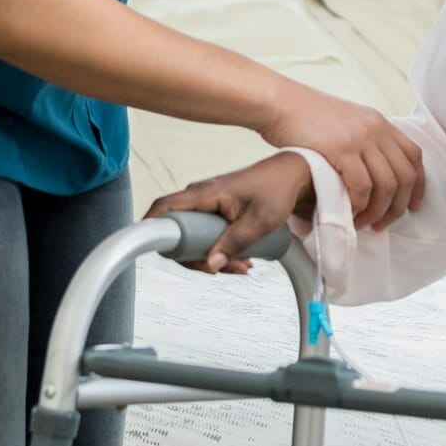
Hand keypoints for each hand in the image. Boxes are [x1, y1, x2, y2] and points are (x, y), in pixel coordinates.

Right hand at [146, 154, 315, 273]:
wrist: (294, 176)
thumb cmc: (278, 188)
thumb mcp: (260, 221)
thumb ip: (235, 243)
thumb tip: (212, 263)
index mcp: (205, 193)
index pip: (164, 208)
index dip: (152, 229)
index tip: (159, 253)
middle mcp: (200, 197)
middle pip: (178, 234)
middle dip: (196, 257)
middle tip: (220, 269)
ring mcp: (207, 205)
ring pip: (194, 239)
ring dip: (212, 257)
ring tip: (241, 266)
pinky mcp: (215, 213)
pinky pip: (206, 236)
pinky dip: (219, 251)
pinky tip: (240, 261)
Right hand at [258, 92, 423, 231]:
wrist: (280, 102)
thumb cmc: (305, 116)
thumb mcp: (346, 122)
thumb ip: (363, 142)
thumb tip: (370, 173)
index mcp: (380, 122)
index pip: (414, 156)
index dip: (418, 186)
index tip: (413, 206)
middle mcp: (376, 129)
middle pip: (405, 176)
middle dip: (398, 207)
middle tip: (382, 224)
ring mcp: (361, 138)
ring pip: (387, 185)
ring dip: (378, 211)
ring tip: (364, 223)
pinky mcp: (342, 149)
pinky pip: (362, 186)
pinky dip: (360, 205)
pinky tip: (350, 212)